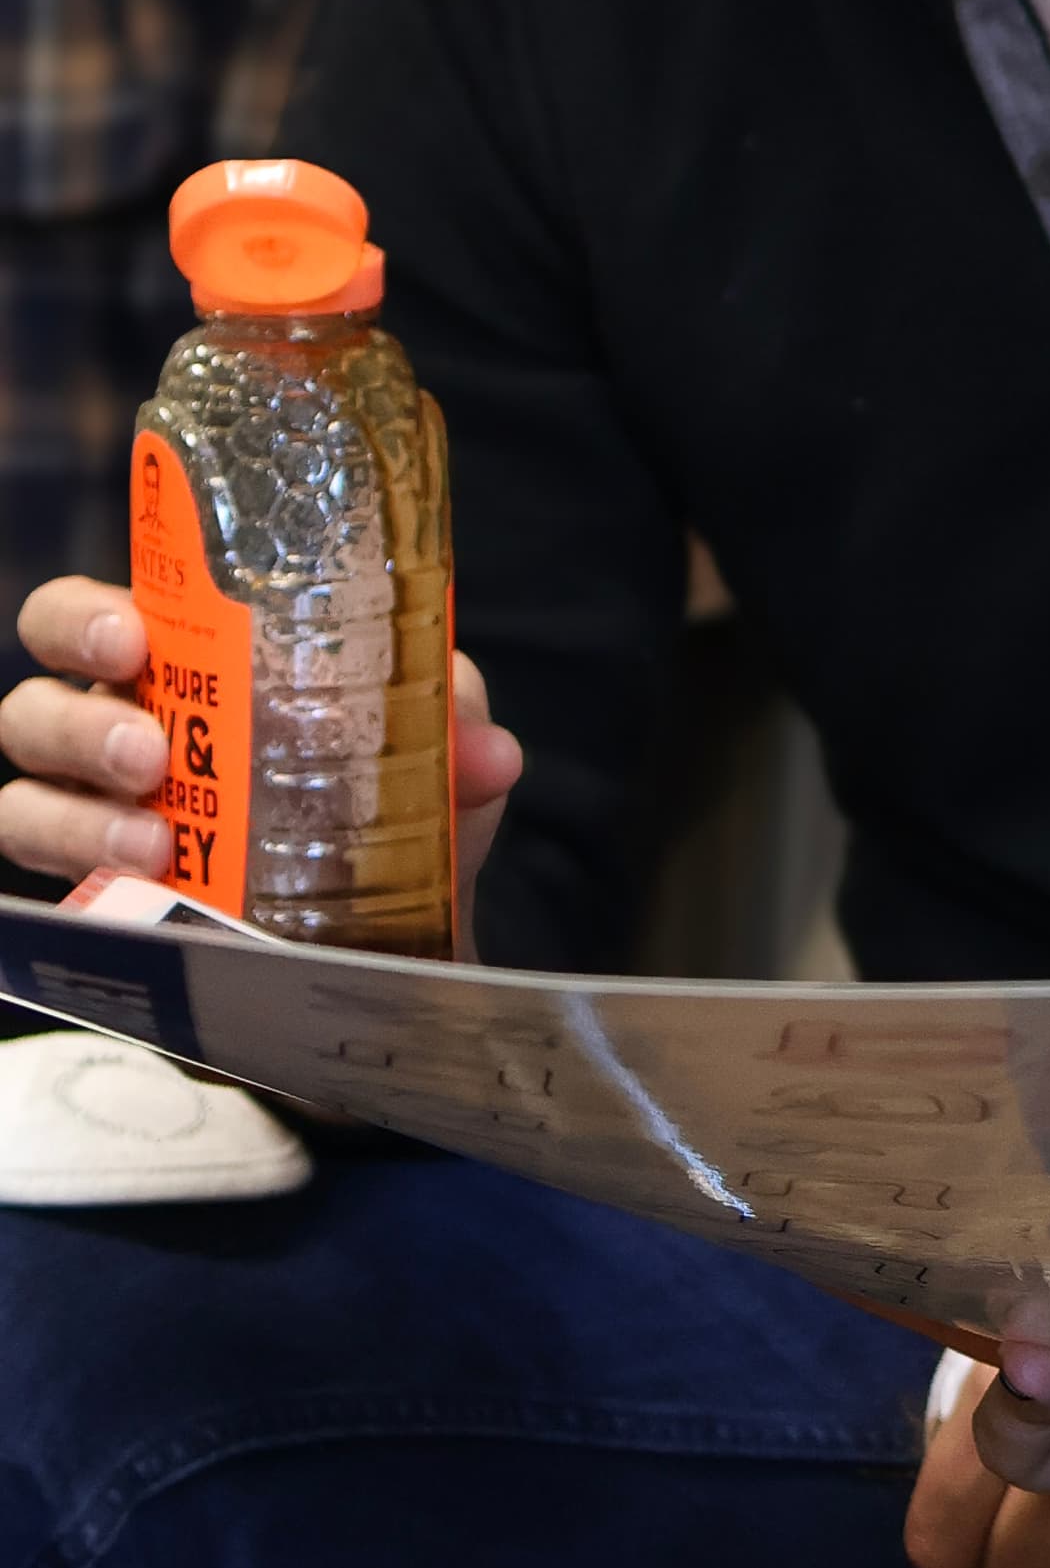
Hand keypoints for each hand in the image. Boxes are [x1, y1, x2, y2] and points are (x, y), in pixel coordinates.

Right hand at [0, 570, 520, 919]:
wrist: (404, 948)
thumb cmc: (393, 816)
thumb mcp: (435, 761)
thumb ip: (454, 730)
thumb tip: (486, 752)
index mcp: (180, 677)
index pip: (89, 620)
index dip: (84, 619)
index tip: (133, 635)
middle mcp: (120, 741)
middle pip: (32, 707)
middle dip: (75, 721)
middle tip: (148, 752)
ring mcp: (103, 829)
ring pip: (24, 803)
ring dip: (77, 817)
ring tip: (155, 839)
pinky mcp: (113, 913)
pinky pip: (58, 900)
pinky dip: (89, 894)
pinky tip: (143, 896)